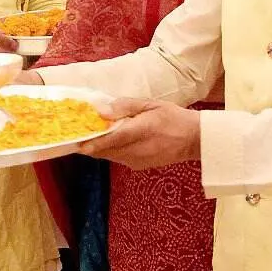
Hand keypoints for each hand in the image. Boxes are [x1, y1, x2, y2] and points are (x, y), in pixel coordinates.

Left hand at [78, 96, 199, 168]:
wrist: (195, 140)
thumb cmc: (173, 117)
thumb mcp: (151, 104)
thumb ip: (125, 107)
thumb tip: (102, 111)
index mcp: (141, 131)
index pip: (111, 139)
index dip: (92, 142)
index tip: (76, 141)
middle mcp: (137, 150)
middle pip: (105, 151)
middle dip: (91, 143)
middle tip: (80, 133)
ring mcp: (138, 160)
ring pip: (110, 156)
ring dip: (101, 147)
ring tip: (95, 134)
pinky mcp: (139, 166)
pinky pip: (119, 159)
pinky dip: (112, 151)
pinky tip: (113, 141)